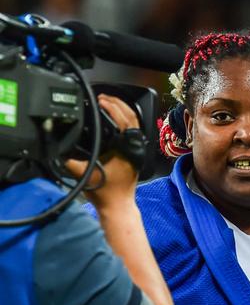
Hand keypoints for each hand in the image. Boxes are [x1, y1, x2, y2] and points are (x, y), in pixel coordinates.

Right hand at [64, 94, 140, 209]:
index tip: (101, 100)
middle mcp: (134, 148)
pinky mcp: (135, 154)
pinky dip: (125, 122)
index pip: (124, 120)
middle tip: (103, 98)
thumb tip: (56, 147)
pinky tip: (114, 119)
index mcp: (126, 149)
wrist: (117, 206)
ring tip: (108, 103)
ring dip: (123, 111)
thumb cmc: (104, 192)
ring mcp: (137, 151)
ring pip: (134, 124)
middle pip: (132, 118)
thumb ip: (68, 159)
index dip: (113, 107)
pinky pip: (133, 132)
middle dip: (118, 104)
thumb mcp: (83, 173)